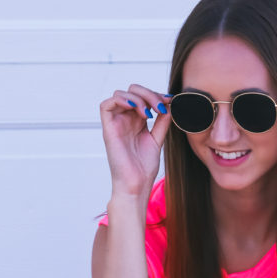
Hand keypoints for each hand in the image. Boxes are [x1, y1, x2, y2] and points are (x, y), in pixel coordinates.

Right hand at [99, 85, 172, 199]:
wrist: (136, 185)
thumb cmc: (144, 169)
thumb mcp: (157, 139)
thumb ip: (162, 122)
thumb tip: (169, 104)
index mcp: (136, 122)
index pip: (143, 97)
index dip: (156, 94)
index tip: (170, 101)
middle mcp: (125, 120)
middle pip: (132, 91)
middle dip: (149, 93)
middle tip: (160, 106)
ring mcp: (116, 124)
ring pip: (120, 94)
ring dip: (138, 97)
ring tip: (150, 112)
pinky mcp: (108, 129)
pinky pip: (106, 105)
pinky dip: (121, 100)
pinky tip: (137, 109)